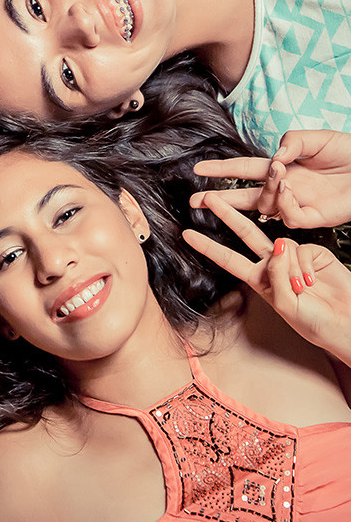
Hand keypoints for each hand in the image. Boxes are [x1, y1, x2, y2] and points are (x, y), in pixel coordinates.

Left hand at [183, 194, 350, 366]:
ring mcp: (292, 257)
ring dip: (290, 268)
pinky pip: (300, 248)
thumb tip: (277, 245)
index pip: (228, 259)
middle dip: (227, 215)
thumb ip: (277, 275)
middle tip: (210, 198)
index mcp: (260, 280)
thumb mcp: (286, 305)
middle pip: (245, 234)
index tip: (187, 235)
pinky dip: (305, 266)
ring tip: (304, 288)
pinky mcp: (312, 252)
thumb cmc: (315, 323)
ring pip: (279, 244)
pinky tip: (314, 280)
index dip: (208, 246)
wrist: (346, 323)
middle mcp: (273, 265)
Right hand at [191, 130, 350, 228]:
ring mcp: (297, 204)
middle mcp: (284, 188)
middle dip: (219, 199)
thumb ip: (292, 143)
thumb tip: (274, 158)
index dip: (221, 168)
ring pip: (265, 207)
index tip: (198, 167)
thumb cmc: (347, 152)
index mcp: (281, 167)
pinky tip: (290, 190)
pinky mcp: (313, 218)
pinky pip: (288, 217)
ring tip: (280, 176)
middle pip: (244, 196)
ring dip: (266, 191)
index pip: (243, 169)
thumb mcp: (317, 138)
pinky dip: (284, 203)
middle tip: (196, 201)